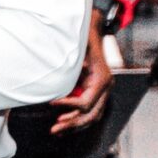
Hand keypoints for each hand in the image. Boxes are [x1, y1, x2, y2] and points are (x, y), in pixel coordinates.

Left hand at [49, 13, 113, 134]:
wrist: (92, 27)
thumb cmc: (83, 36)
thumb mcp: (77, 46)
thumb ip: (72, 63)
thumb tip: (61, 76)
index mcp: (102, 78)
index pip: (87, 101)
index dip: (69, 105)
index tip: (52, 102)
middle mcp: (105, 87)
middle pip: (91, 114)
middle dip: (72, 123)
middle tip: (54, 129)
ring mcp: (101, 90)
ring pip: (91, 116)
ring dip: (74, 125)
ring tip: (56, 130)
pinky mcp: (95, 91)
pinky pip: (89, 110)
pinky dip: (76, 118)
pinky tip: (62, 123)